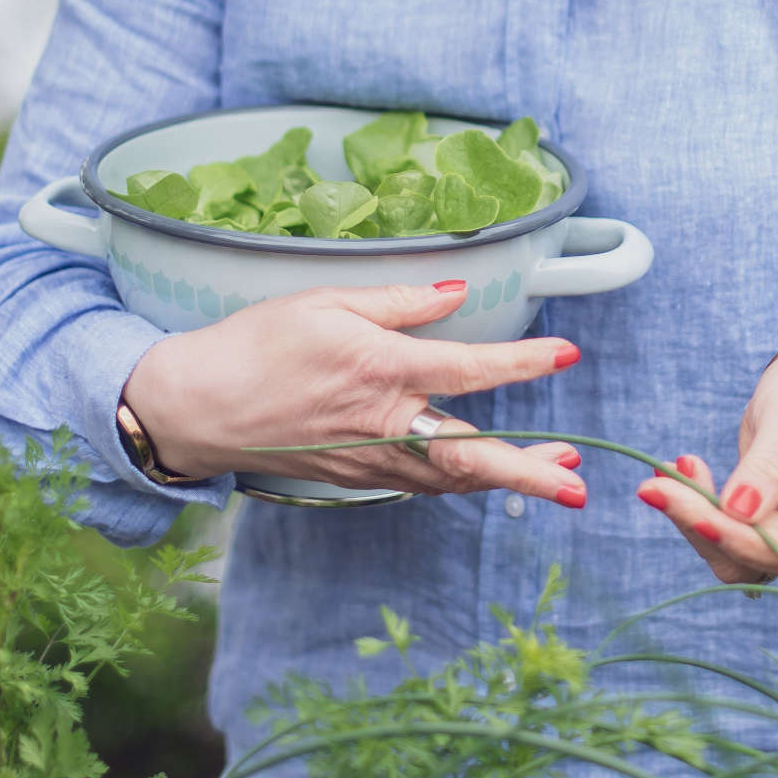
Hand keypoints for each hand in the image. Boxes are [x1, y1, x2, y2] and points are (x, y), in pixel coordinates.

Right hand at [122, 279, 586, 504]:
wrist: (199, 406)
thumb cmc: (256, 345)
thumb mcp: (323, 301)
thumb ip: (398, 301)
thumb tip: (456, 293)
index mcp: (379, 368)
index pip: (468, 367)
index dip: (522, 363)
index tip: (566, 354)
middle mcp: (383, 422)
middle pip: (471, 454)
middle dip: (529, 472)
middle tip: (577, 484)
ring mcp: (371, 459)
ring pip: (453, 478)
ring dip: (507, 481)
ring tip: (554, 476)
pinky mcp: (359, 477)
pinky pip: (423, 484)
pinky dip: (462, 480)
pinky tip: (486, 472)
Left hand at [635, 334, 777, 581]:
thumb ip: (766, 467)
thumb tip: (737, 512)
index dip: (742, 541)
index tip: (693, 512)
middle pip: (760, 559)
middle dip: (704, 525)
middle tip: (656, 485)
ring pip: (736, 557)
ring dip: (693, 520)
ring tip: (664, 475)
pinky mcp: (770, 528)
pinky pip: (727, 536)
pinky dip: (695, 511)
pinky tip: (675, 476)